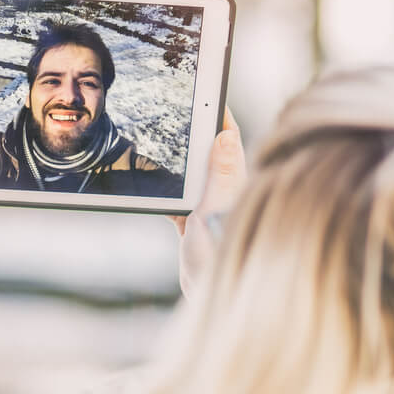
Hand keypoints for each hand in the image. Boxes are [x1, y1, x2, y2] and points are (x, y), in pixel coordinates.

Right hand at [170, 108, 246, 297]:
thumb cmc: (217, 259)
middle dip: (200, 132)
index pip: (230, 140)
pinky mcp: (196, 227)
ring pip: (196, 175)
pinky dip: (170, 189)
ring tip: (170, 139)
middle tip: (185, 108)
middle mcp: (226, 195)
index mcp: (236, 185)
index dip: (220, 116)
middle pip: (212, 154)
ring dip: (184, 160)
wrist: (205, 298)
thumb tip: (227, 133)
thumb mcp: (212, 211)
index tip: (208, 95)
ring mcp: (211, 210)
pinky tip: (157, 185)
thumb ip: (220, 174)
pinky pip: (181, 199)